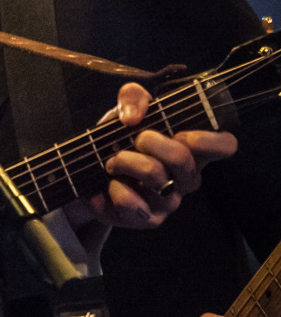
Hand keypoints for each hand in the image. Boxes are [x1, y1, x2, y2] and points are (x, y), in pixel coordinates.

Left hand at [66, 82, 236, 229]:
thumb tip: (133, 115)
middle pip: (183, 158)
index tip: (183, 133)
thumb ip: (133, 98)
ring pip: (155, 176)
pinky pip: (132, 202)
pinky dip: (115, 187)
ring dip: (125, 161)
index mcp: (191, 150)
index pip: (225, 145)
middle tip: (135, 140)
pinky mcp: (147, 219)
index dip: (211, 139)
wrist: (91, 176)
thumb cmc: (119, 143)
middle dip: (151, 141)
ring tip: (112, 161)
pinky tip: (111, 184)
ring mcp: (169, 201)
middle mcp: (186, 177)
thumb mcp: (125, 113)